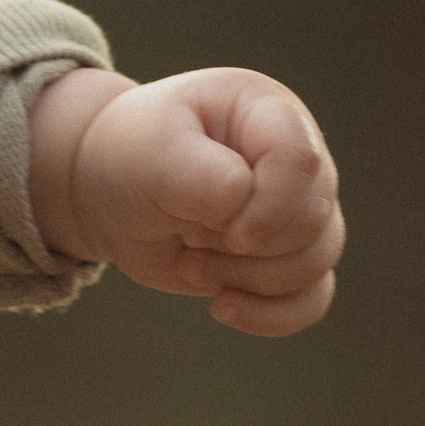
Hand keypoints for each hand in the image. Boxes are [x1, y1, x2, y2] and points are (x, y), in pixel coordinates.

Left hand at [28, 63, 342, 335]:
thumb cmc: (129, 155)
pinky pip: (312, 297)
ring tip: (190, 261)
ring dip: (246, 278)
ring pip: (315, 263)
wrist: (108, 190)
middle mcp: (294, 157)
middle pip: (313, 221)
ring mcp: (295, 208)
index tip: (217, 224)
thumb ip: (204, 178)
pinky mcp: (286, 254)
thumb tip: (248, 209)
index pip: (301, 162)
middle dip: (246, 247)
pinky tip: (222, 308)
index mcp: (267, 110)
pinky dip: (272, 315)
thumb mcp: (151, 154)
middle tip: (186, 234)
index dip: (268, 207)